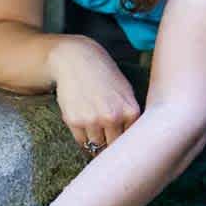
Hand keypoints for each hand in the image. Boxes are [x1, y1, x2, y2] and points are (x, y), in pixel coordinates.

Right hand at [48, 36, 140, 153]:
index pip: (130, 140)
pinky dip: (82, 134)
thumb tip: (130, 142)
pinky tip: (83, 119)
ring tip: (93, 122)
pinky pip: (81, 140)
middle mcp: (113, 117)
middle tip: (105, 132)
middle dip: (109, 140)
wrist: (76, 60)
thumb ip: (130, 116)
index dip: (124, 139)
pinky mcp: (74, 120)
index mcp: (130, 111)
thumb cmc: (103, 75)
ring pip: (96, 144)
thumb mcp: (126, 91)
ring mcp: (92, 120)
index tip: (119, 138)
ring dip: (95, 138)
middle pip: (113, 145)